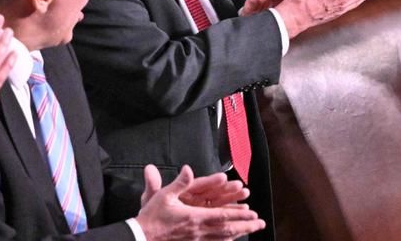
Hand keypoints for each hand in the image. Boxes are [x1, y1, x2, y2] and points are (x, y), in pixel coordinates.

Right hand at [136, 164, 265, 240]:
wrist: (140, 237)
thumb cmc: (151, 216)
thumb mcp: (163, 196)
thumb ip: (179, 183)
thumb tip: (187, 168)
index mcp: (194, 217)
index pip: (222, 216)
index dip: (239, 215)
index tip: (253, 213)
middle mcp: (198, 231)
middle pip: (227, 229)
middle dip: (245, 226)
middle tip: (260, 223)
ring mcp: (195, 240)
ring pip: (222, 238)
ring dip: (239, 234)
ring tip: (252, 230)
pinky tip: (232, 239)